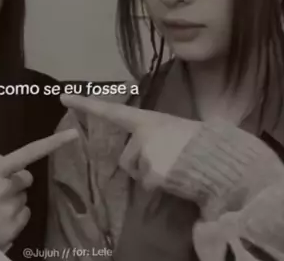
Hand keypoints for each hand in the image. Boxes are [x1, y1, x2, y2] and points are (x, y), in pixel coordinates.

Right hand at [0, 129, 77, 249]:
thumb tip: (12, 163)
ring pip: (24, 198)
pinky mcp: (13, 229)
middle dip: (17, 181)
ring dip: (13, 200)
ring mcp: (11, 210)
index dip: (53, 143)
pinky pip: (24, 215)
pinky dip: (14, 217)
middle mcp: (7, 188)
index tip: (74, 135)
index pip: (29, 152)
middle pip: (26, 177)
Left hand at [61, 94, 198, 189]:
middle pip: (126, 158)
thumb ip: (154, 135)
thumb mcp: (173, 129)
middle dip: (140, 163)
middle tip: (166, 159)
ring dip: (150, 174)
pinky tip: (176, 177)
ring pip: (137, 173)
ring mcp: (145, 154)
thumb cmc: (199, 139)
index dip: (86, 104)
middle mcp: (141, 134)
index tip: (64, 97)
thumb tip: (148, 146)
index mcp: (147, 120)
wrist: (219, 157)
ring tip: (174, 166)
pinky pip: (148, 184)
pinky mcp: (151, 172)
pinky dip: (159, 185)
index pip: (111, 111)